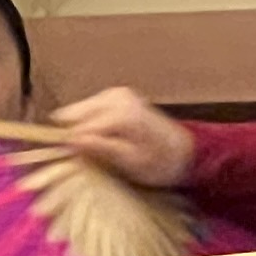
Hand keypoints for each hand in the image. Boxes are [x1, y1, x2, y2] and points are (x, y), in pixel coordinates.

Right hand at [54, 86, 195, 188]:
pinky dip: (89, 123)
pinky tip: (101, 137)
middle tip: (86, 154)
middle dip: (75, 134)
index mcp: (121, 113)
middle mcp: (117, 96)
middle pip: (74, 114)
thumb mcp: (131, 162)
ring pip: (79, 111)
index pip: (79, 127)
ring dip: (82, 129)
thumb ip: (102, 149)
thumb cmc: (161, 163)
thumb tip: (72, 141)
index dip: (72, 145)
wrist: (184, 151)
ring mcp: (116, 93)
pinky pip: (89, 109)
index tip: (73, 160)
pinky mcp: (115, 95)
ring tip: (97, 146)